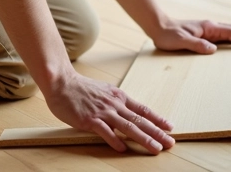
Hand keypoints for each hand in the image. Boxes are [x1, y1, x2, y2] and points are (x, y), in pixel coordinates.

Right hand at [44, 71, 175, 153]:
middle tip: (170, 143)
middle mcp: (114, 104)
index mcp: (118, 97)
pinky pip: (105, 131)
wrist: (61, 82)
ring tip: (156, 148)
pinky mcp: (89, 119)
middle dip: (157, 133)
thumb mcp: (104, 91)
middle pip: (140, 121)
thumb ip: (116, 102)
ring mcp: (103, 112)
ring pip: (128, 127)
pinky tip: (123, 148)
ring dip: (144, 138)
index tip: (170, 127)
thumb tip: (127, 110)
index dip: (158, 119)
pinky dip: (114, 140)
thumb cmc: (80, 88)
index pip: (143, 110)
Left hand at [151, 18, 230, 53]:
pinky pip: (220, 36)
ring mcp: (206, 29)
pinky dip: (230, 38)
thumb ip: (197, 45)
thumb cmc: (168, 35)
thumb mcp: (182, 41)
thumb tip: (214, 49)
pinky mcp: (202, 34)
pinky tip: (230, 44)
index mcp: (207, 27)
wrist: (158, 27)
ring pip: (227, 31)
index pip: (229, 31)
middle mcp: (209, 26)